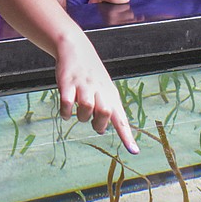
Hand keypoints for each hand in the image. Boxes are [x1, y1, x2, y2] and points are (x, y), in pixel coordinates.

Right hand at [55, 35, 138, 153]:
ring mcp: (83, 86)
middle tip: (94, 124)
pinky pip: (68, 104)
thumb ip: (105, 108)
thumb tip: (101, 129)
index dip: (127, 136)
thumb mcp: (104, 88)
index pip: (121, 118)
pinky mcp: (68, 84)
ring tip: (79, 113)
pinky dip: (66, 113)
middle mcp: (99, 90)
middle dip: (98, 124)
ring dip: (82, 117)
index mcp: (110, 94)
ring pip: (87, 108)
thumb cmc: (92, 74)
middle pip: (105, 112)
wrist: (76, 49)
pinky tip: (66, 112)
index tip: (134, 152)